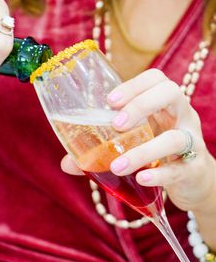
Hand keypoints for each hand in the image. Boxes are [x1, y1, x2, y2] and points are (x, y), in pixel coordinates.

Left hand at [61, 69, 215, 213]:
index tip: (110, 100)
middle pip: (171, 93)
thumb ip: (102, 152)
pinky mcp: (194, 170)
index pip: (156, 80)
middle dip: (141, 104)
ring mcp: (192, 143)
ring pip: (175, 138)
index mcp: (165, 106)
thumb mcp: (136, 145)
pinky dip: (159, 174)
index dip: (134, 84)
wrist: (193, 181)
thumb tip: (67, 164)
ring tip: (117, 165)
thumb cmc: (161, 155)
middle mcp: (182, 117)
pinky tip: (141, 178)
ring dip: (143, 150)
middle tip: (116, 124)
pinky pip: (179, 169)